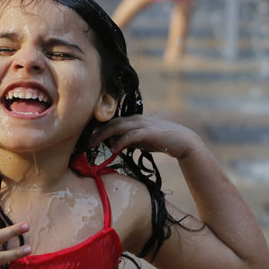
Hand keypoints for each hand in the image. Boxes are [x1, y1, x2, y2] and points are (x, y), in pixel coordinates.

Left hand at [89, 115, 203, 160]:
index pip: (111, 122)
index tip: (86, 138)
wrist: (183, 141)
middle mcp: (135, 119)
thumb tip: (111, 144)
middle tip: (84, 144)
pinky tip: (113, 150)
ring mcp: (142, 124)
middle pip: (110, 123)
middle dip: (96, 133)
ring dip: (103, 136)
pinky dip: (120, 142)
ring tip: (92, 145)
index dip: (98, 129)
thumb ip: (126, 141)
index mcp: (132, 120)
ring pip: (117, 127)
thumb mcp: (140, 142)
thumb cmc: (160, 141)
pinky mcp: (149, 132)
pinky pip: (131, 135)